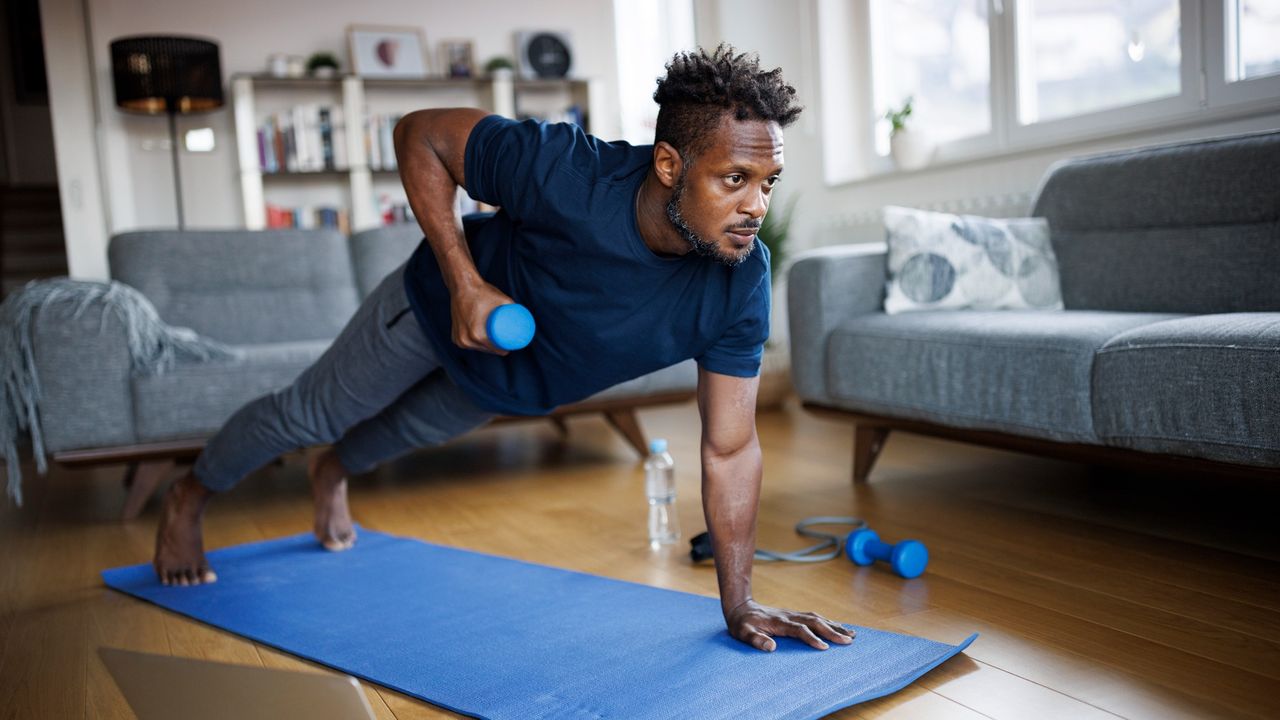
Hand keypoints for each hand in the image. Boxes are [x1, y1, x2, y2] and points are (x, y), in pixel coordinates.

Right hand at [450, 280, 513, 354]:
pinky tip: (482, 343)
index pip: (495, 349)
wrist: (461, 286)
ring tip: (495, 341)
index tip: (510, 345)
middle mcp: (465, 340)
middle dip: (496, 348)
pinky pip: (468, 344)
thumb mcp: (502, 300)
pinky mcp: (454, 336)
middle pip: (487, 350)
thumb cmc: (481, 292)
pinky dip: (475, 344)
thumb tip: (524, 315)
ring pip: (477, 348)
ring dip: (485, 346)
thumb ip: (514, 307)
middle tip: (505, 341)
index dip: (505, 349)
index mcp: (476, 335)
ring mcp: (458, 339)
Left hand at [725, 599, 855, 651]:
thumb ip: (755, 640)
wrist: (741, 608)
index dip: (812, 638)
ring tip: (852, 634)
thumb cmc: (742, 624)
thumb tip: (771, 647)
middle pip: (814, 622)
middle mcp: (789, 616)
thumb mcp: (743, 633)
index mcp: (779, 622)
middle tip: (849, 641)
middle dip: (832, 631)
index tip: (825, 648)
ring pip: (817, 618)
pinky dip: (828, 622)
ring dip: (834, 625)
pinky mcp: (794, 615)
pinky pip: (814, 617)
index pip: (799, 630)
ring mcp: (793, 614)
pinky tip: (838, 627)